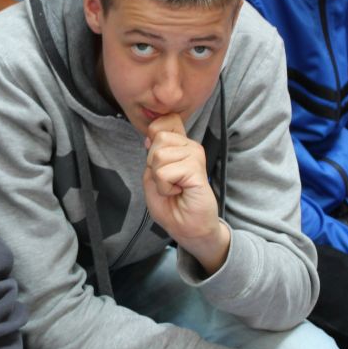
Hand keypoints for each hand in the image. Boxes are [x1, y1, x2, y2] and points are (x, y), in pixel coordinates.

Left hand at [142, 114, 228, 268]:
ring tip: (174, 187)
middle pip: (158, 137)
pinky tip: (178, 192)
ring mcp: (195, 156)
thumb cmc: (171, 205)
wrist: (188, 228)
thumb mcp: (152, 177)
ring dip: (159, 179)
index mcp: (180, 145)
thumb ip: (151, 156)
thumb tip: (151, 137)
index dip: (154, 133)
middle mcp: (190, 147)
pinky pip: (165, 172)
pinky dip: (165, 187)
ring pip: (159, 156)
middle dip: (153, 163)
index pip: (167, 120)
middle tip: (167, 180)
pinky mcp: (196, 170)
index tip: (157, 158)